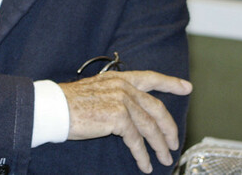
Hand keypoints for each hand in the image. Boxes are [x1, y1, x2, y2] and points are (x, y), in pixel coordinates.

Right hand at [59, 70, 191, 173]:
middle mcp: (123, 86)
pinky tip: (145, 165)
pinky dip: (142, 155)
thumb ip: (116, 97)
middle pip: (156, 107)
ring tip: (164, 159)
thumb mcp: (98, 92)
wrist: (55, 108)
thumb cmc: (70, 103)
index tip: (186, 87)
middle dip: (169, 127)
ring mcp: (122, 100)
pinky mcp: (118, 117)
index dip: (170, 82)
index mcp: (118, 78)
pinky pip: (136, 141)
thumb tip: (131, 115)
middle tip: (175, 141)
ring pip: (150, 126)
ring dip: (159, 145)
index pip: (150, 77)